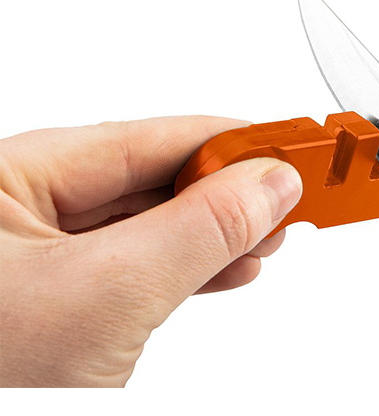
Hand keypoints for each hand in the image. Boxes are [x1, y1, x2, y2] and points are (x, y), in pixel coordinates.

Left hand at [0, 116, 301, 386]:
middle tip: (291, 191)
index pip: (147, 139)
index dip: (227, 141)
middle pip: (153, 177)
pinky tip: (231, 266)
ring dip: (217, 229)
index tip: (287, 147)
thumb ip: (198, 229)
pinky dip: (192, 266)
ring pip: (153, 222)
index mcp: (11, 177)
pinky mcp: (63, 298)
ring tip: (271, 232)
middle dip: (229, 187)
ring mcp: (42, 257)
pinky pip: (141, 265)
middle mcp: (23, 208)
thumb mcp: (106, 295)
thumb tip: (269, 184)